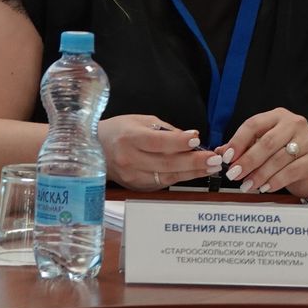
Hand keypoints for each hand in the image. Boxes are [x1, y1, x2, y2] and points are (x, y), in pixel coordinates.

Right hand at [97, 115, 217, 191]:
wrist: (93, 149)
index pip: (157, 142)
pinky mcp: (135, 186)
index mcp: (129, 138)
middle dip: (194, 162)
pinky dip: (180, 177)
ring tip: (212, 167)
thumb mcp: (142, 121)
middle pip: (165, 163)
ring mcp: (131, 176)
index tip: (197, 138)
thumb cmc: (121, 130)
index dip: (179, 142)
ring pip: (166, 177)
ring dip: (192, 172)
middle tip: (215, 159)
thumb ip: (166, 131)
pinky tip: (196, 172)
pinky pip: (162, 183)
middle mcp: (129, 159)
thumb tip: (191, 137)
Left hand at [215, 109, 307, 201]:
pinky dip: (275, 181)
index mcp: (278, 116)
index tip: (227, 157)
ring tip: (247, 185)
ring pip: (278, 159)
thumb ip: (244, 147)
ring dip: (259, 174)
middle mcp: (295, 124)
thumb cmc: (285, 154)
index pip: (254, 124)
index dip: (238, 141)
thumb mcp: (264, 145)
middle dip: (247, 161)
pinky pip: (291, 171)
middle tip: (234, 174)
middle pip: (267, 142)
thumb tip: (220, 152)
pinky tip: (265, 187)